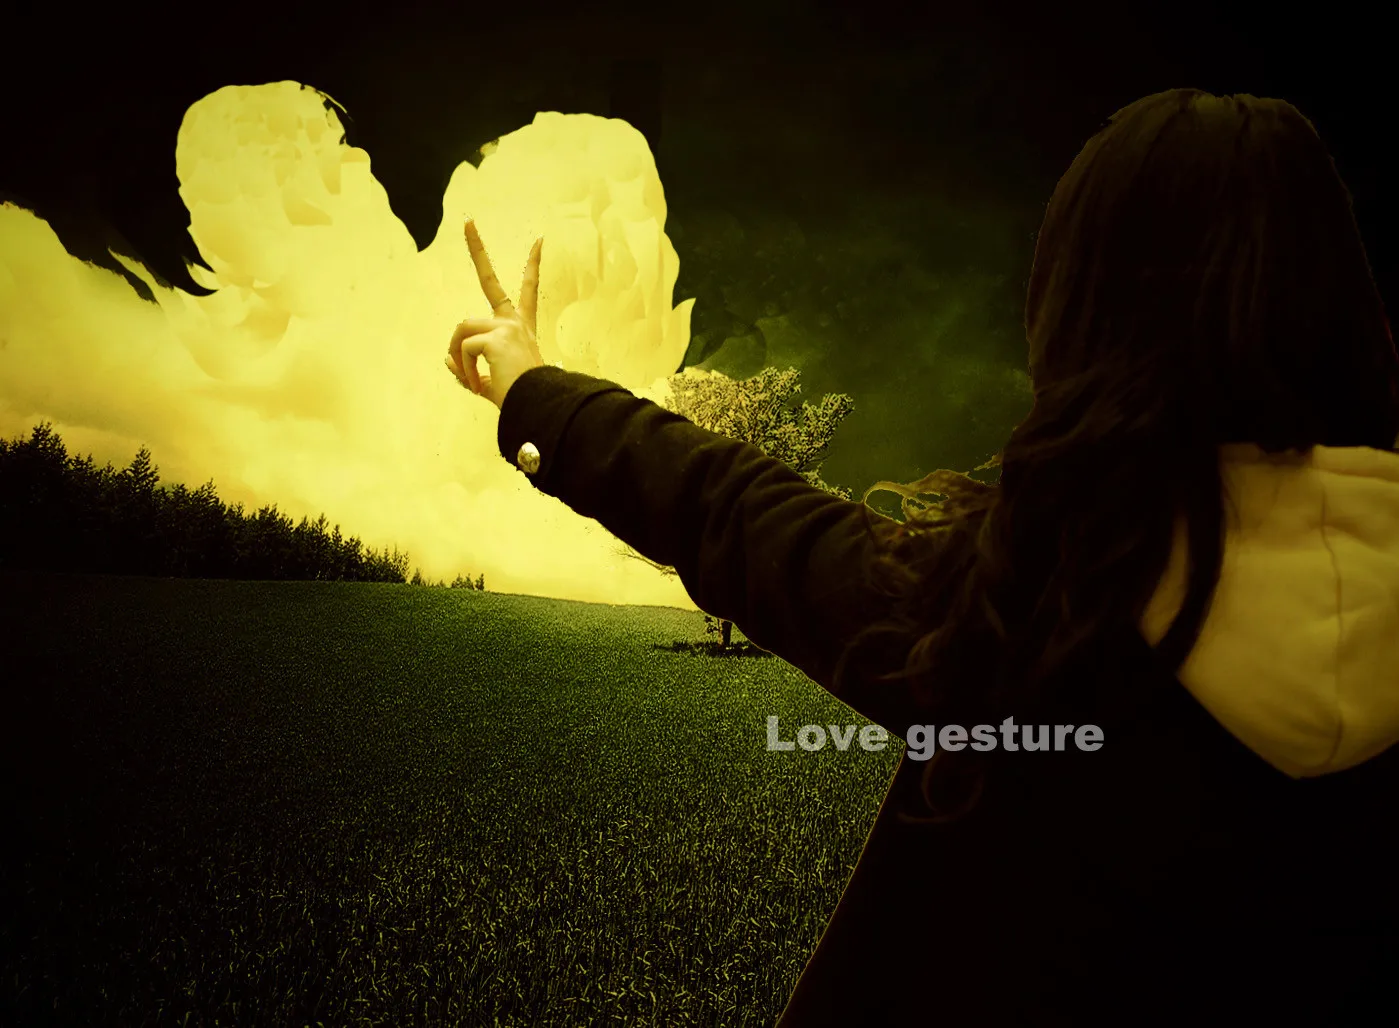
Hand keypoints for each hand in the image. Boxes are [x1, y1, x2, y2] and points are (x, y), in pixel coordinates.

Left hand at [444, 218, 545, 410]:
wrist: (537, 407)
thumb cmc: (521, 397)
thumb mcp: (491, 382)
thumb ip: (469, 369)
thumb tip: (447, 359)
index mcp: (521, 329)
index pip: (527, 290)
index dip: (533, 265)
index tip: (539, 241)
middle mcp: (515, 322)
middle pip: (490, 280)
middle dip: (478, 249)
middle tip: (468, 222)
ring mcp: (506, 327)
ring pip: (463, 329)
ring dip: (460, 356)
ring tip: (473, 381)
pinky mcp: (496, 338)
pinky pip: (465, 351)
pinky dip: (466, 372)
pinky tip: (478, 386)